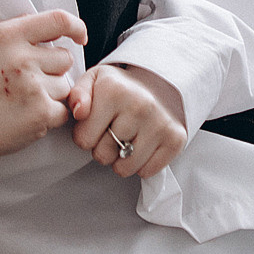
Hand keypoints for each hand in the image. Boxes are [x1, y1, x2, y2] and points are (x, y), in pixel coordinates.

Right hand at [0, 9, 86, 163]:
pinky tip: (28, 114)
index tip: (79, 36)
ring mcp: (32, 86)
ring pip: (66, 85)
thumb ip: (14, 30)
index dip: (75, 27)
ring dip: (51, 93)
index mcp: (6, 35)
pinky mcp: (41, 112)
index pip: (57, 20)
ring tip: (24, 99)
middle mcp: (20, 57)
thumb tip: (45, 22)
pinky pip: (63, 109)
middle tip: (28, 80)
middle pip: (65, 57)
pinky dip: (50, 114)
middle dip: (53, 69)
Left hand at [68, 64, 186, 177]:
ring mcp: (159, 124)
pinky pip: (148, 171)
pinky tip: (140, 147)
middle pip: (103, 155)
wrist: (157, 84)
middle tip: (109, 134)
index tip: (92, 127)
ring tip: (123, 142)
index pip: (83, 140)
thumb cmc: (119, 87)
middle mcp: (139, 106)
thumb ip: (77, 95)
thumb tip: (78, 111)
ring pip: (125, 167)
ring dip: (120, 161)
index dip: (83, 137)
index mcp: (113, 91)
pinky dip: (141, 165)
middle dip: (101, 149)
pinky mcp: (175, 139)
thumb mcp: (92, 81)